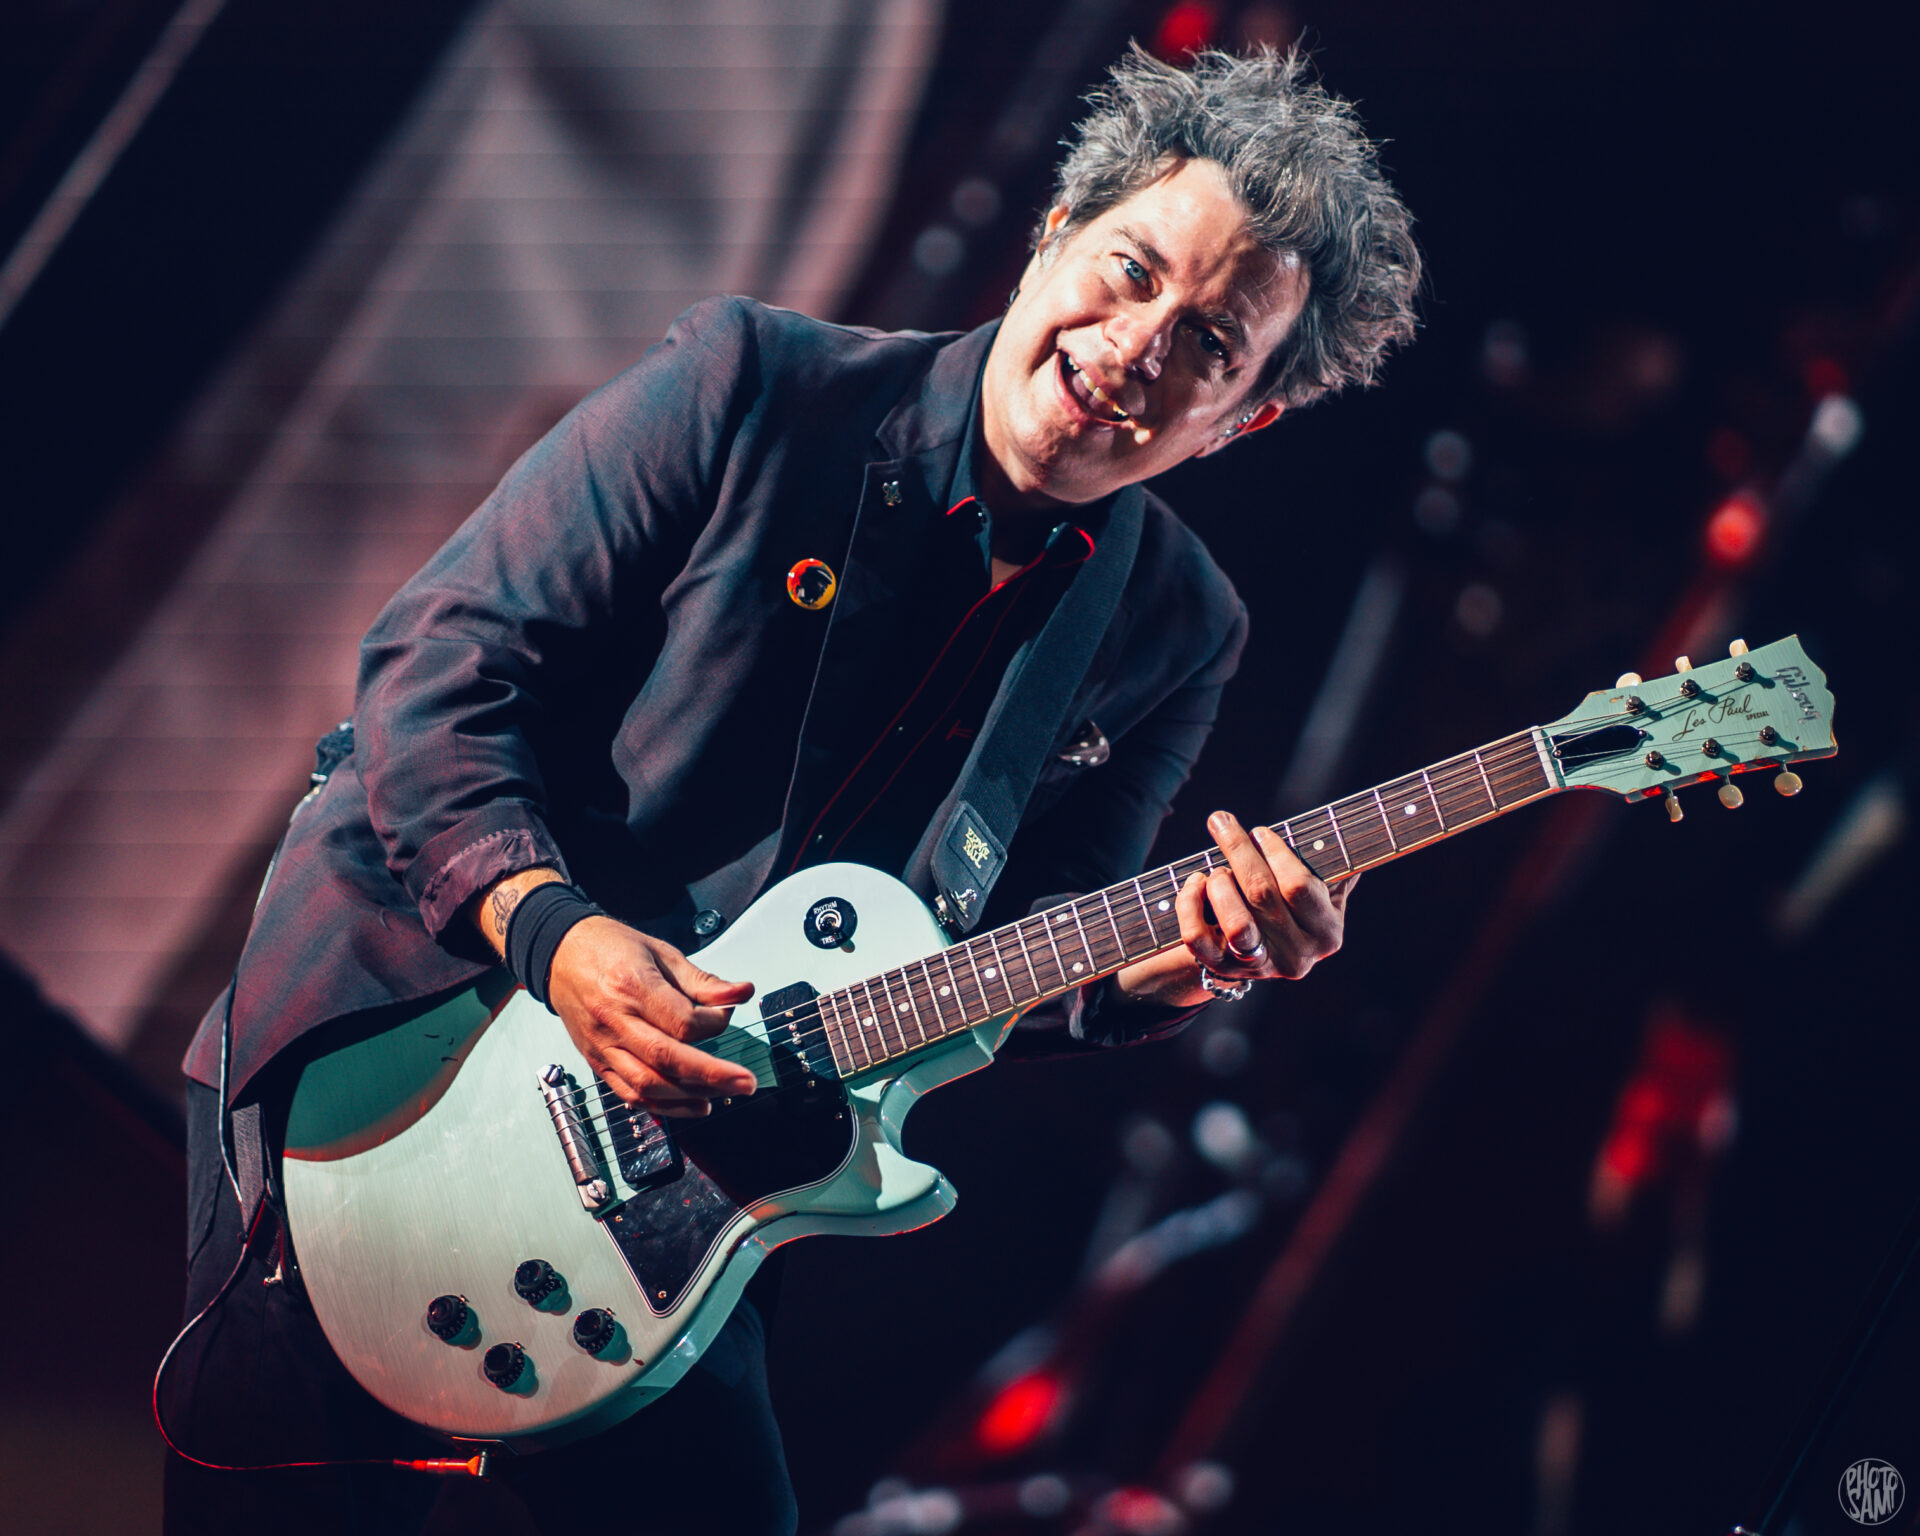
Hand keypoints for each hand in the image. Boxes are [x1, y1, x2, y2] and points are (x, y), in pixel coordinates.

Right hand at [545, 917, 757, 1115]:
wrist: (561, 955)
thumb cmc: (610, 949)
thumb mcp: (661, 952)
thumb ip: (702, 981)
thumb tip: (742, 993)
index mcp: (631, 984)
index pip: (681, 1021)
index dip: (713, 1025)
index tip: (727, 1016)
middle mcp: (613, 1019)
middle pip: (666, 1058)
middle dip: (712, 1075)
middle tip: (745, 1083)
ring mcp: (602, 1045)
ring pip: (647, 1084)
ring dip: (689, 1096)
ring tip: (722, 1095)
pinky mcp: (596, 1062)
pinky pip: (630, 1094)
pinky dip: (664, 1106)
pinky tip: (692, 1105)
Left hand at [1114, 809, 1355, 1007]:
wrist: (1252, 951)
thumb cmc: (1287, 906)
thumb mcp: (1319, 892)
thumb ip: (1335, 866)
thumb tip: (1360, 829)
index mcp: (1327, 932)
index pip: (1300, 887)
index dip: (1276, 854)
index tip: (1260, 831)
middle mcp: (1296, 955)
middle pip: (1263, 895)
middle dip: (1238, 850)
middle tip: (1221, 822)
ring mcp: (1259, 967)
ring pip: (1235, 923)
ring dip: (1219, 883)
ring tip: (1214, 868)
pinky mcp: (1222, 970)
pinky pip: (1198, 938)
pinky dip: (1189, 905)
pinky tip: (1195, 883)